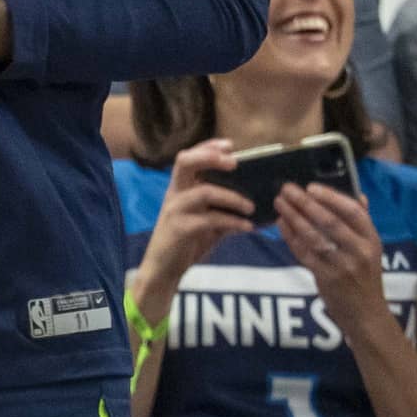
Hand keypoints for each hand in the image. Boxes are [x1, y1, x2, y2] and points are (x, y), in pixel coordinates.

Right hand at [135, 140, 254, 294]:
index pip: (190, 157)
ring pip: (204, 192)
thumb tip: (254, 201)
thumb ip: (223, 210)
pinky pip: (210, 219)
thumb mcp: (206, 223)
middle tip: (236, 163)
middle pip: (186, 162)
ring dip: (232, 197)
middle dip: (211, 157)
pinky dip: (232, 221)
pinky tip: (247, 227)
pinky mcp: (180, 228)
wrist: (162, 270)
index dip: (208, 147)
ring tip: (251, 206)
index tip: (231, 145)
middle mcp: (175, 193)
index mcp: (180, 187)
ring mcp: (175, 210)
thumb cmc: (185, 243)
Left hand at [276, 182, 390, 340]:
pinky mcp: (327, 279)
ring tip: (280, 203)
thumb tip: (360, 195)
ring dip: (294, 217)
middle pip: (330, 222)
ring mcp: (343, 267)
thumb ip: (363, 223)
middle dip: (305, 203)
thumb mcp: (372, 250)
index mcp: (372, 240)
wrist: (367, 316)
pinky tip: (281, 224)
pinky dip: (291, 237)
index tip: (311, 187)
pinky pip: (305, 254)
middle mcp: (360, 251)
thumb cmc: (366, 278)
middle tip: (286, 189)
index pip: (353, 212)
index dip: (331, 197)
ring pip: (314, 237)